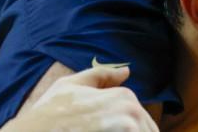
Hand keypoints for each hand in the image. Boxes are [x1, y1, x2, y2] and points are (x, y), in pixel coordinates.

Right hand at [0, 65, 158, 131]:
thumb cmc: (50, 112)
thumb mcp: (72, 84)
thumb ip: (101, 75)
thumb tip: (126, 71)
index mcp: (125, 98)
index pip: (144, 123)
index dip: (126, 130)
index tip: (103, 129)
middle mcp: (132, 113)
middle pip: (146, 131)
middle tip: (99, 131)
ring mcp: (129, 130)